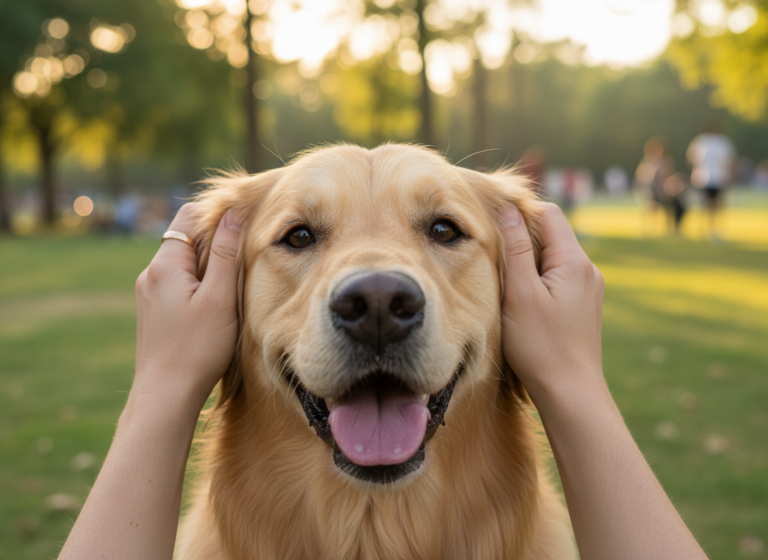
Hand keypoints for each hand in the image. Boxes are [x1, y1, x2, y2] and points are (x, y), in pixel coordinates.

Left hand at [133, 203, 240, 409]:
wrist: (166, 395)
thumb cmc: (197, 348)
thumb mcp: (220, 298)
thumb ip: (226, 253)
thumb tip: (233, 213)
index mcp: (165, 265)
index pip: (189, 216)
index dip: (218, 214)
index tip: (246, 224)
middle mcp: (150, 274)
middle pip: (186, 238)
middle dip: (215, 241)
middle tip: (245, 256)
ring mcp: (148, 293)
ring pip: (183, 262)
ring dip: (208, 265)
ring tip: (232, 284)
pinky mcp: (153, 311)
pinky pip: (177, 283)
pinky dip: (197, 283)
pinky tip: (214, 304)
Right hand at [498, 202, 604, 408]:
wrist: (570, 393)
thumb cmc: (540, 346)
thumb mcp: (520, 293)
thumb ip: (514, 249)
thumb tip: (509, 209)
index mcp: (574, 262)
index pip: (548, 214)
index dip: (519, 212)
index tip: (491, 224)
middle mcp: (588, 270)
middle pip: (553, 234)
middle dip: (522, 236)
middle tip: (492, 252)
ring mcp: (589, 289)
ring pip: (554, 256)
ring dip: (529, 259)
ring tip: (505, 279)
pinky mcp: (584, 306)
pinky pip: (559, 277)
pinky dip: (539, 278)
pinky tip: (522, 298)